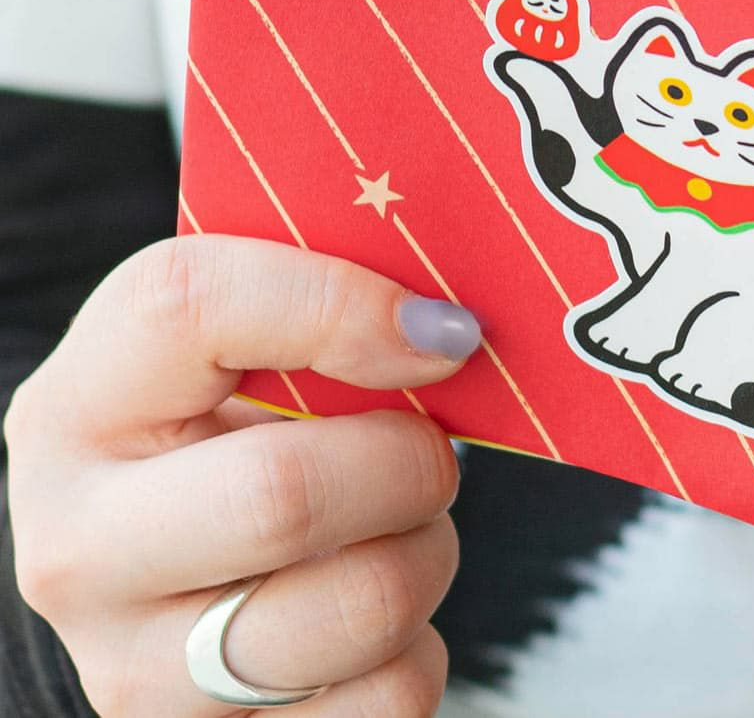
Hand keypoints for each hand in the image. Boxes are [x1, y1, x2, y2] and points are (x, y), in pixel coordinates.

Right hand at [4, 234, 482, 715]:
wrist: (146, 567)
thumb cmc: (213, 426)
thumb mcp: (226, 342)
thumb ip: (317, 298)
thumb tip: (450, 329)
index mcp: (81, 402)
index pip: (194, 308)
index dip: (342, 306)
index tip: (443, 331)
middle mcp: (82, 546)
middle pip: (284, 495)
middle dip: (409, 460)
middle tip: (430, 446)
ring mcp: (137, 668)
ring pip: (361, 606)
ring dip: (427, 551)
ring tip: (401, 522)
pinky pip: (387, 697)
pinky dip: (416, 645)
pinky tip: (367, 598)